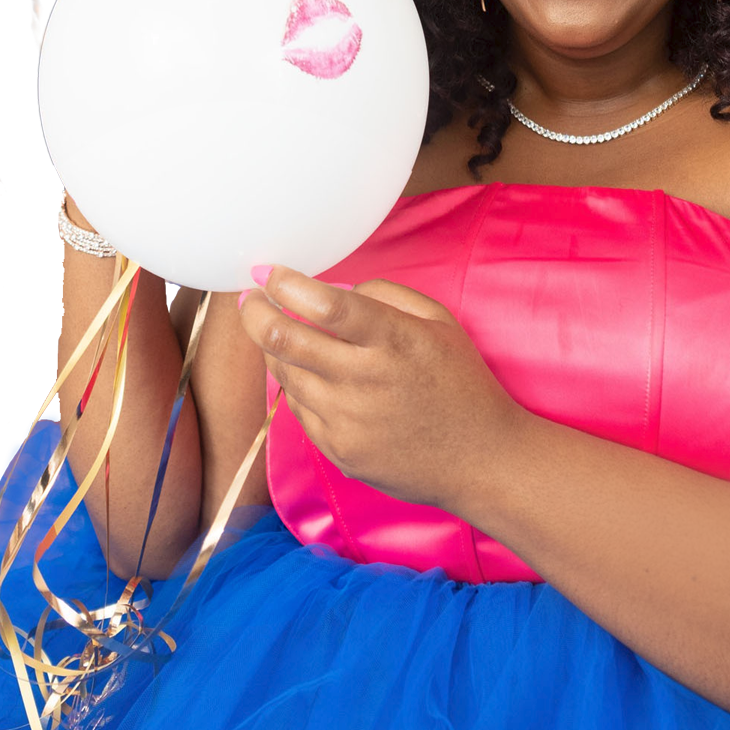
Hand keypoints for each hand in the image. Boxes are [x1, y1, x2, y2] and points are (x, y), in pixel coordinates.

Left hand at [237, 266, 524, 516]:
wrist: (481, 459)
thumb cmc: (462, 383)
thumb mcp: (439, 322)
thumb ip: (385, 296)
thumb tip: (333, 290)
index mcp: (394, 340)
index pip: (325, 305)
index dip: (286, 284)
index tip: (266, 270)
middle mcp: (365, 380)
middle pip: (286, 340)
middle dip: (256, 312)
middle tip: (249, 298)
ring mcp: (348, 421)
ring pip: (286, 375)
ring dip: (274, 349)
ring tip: (279, 333)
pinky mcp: (339, 451)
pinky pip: (299, 409)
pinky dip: (297, 385)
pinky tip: (310, 374)